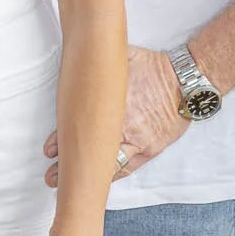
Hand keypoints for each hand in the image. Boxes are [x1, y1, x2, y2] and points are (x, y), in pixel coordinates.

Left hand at [44, 45, 187, 186]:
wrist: (185, 82)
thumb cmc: (154, 68)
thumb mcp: (124, 58)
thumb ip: (102, 61)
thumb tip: (81, 50)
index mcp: (111, 104)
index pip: (80, 127)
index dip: (61, 140)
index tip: (49, 149)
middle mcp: (122, 126)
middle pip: (89, 150)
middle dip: (67, 166)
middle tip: (50, 176)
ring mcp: (136, 141)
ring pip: (107, 164)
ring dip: (87, 174)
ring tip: (66, 185)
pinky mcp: (149, 149)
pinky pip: (128, 168)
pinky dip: (112, 175)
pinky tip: (98, 182)